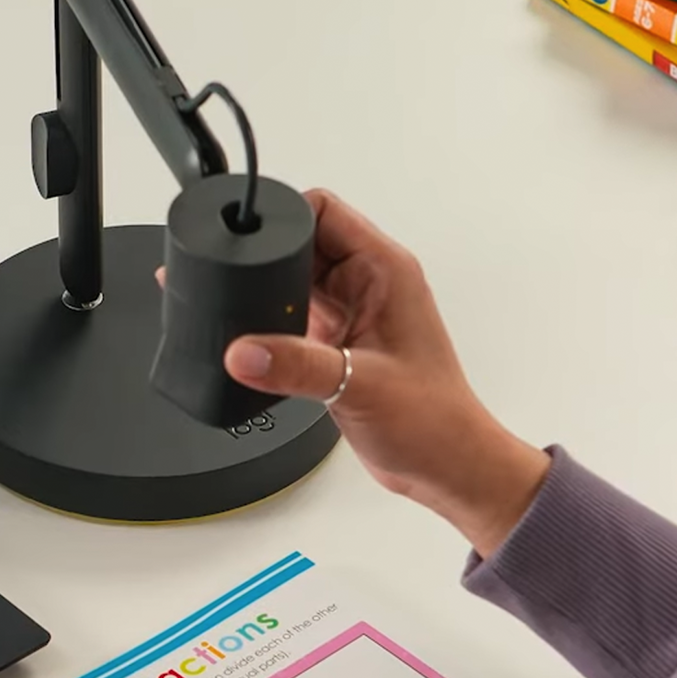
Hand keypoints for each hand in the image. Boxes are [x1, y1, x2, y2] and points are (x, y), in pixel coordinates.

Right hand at [222, 189, 550, 553]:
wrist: (445, 466)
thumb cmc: (433, 419)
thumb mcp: (360, 386)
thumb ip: (297, 366)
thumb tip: (243, 352)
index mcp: (384, 270)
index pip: (322, 210)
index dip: (280, 215)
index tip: (243, 236)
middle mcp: (367, 283)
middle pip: (300, 243)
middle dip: (263, 258)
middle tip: (231, 282)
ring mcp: (351, 312)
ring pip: (293, 281)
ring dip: (265, 295)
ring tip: (237, 314)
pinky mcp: (336, 344)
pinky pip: (293, 317)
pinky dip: (269, 326)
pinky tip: (252, 344)